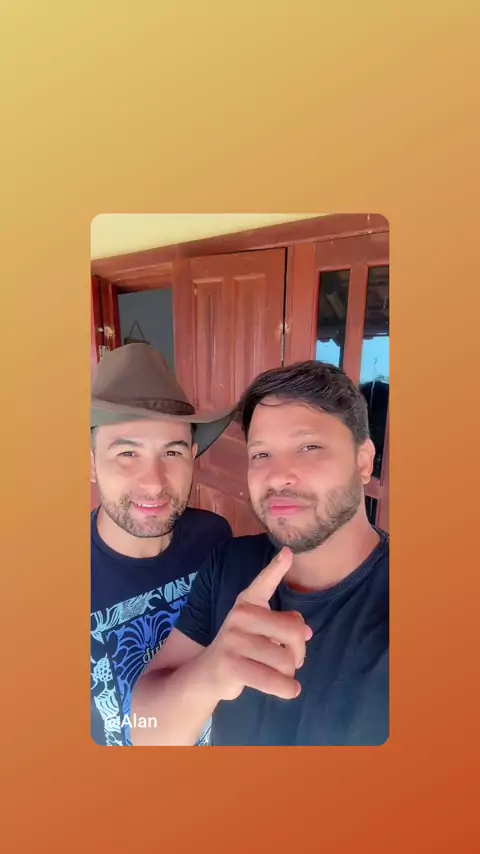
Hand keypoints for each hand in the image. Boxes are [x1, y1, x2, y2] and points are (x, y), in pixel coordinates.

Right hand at [200, 548, 311, 701]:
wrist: (204, 675)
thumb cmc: (240, 650)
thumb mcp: (259, 632)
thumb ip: (283, 626)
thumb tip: (307, 632)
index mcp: (247, 604)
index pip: (264, 584)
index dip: (276, 568)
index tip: (288, 552)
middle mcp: (240, 617)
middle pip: (294, 632)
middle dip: (300, 652)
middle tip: (294, 661)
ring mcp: (233, 640)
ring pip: (286, 660)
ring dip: (290, 674)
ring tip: (280, 676)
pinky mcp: (230, 665)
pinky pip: (274, 680)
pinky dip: (287, 689)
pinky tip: (290, 690)